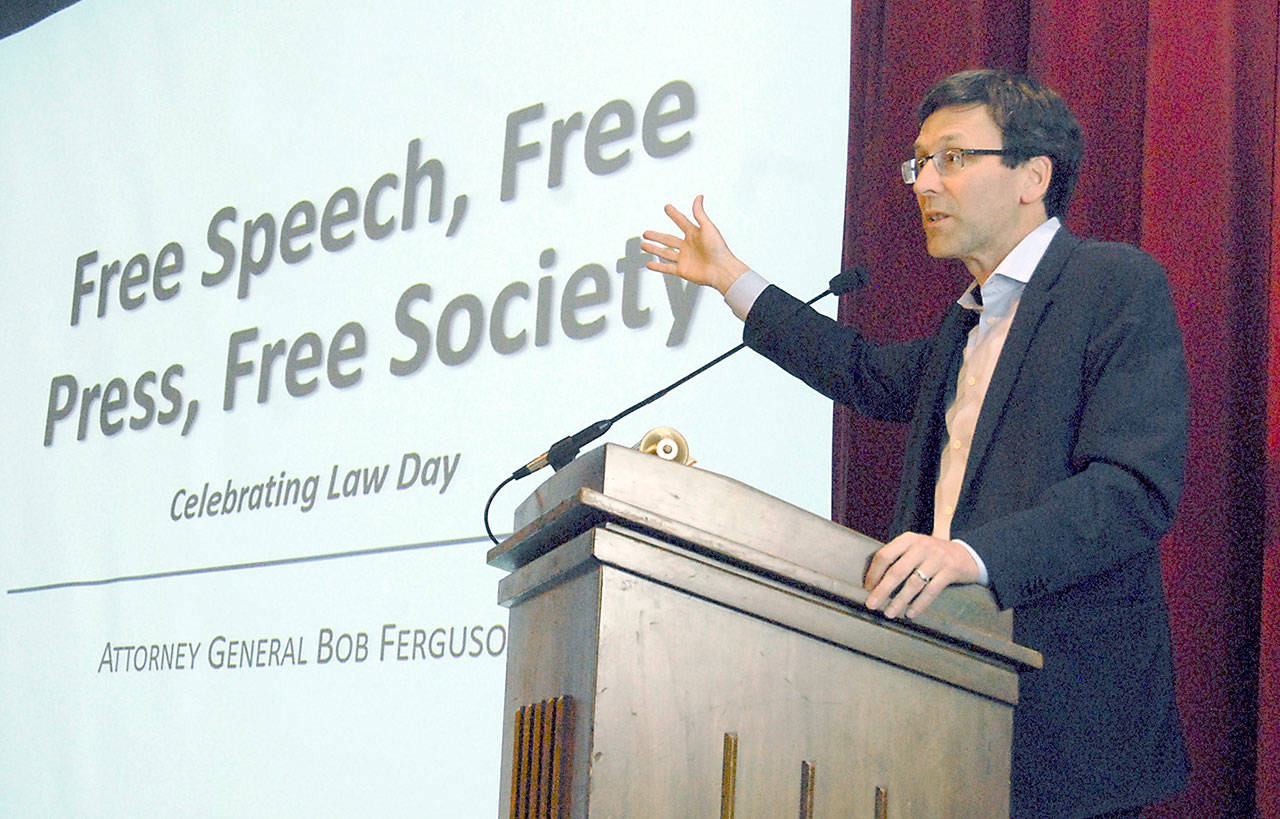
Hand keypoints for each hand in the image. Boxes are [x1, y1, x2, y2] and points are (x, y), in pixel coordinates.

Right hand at [641, 195, 749, 294]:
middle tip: (646, 233)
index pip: (681, 221)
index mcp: (694, 234)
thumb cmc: (719, 249)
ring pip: (665, 253)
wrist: (722, 270)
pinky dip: (658, 266)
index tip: (667, 208)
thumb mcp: (708, 227)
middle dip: (657, 236)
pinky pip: (667, 268)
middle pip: (668, 239)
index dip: (674, 214)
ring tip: (644, 245)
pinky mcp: (683, 270)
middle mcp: (688, 246)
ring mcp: (685, 259)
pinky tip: (649, 264)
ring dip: (654, 249)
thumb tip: (699, 197)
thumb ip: (700, 213)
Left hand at [863, 532, 980, 619]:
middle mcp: (921, 546)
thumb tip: (874, 583)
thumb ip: (898, 558)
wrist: (966, 554)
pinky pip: (931, 591)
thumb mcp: (915, 548)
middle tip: (871, 604)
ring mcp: (937, 558)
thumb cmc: (932, 555)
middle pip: (897, 571)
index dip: (874, 573)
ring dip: (899, 601)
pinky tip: (911, 613)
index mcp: (908, 539)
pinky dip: (919, 604)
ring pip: (913, 583)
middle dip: (882, 590)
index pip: (885, 555)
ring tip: (889, 613)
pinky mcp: (950, 571)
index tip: (867, 588)